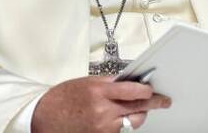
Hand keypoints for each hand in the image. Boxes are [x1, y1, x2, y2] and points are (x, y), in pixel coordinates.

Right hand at [31, 75, 170, 132]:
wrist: (44, 117)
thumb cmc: (62, 99)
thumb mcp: (87, 82)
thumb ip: (109, 82)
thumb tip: (128, 80)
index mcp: (99, 91)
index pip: (133, 90)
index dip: (147, 90)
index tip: (153, 89)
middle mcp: (103, 110)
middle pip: (138, 108)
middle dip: (153, 104)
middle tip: (163, 101)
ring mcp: (103, 126)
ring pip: (133, 121)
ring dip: (138, 114)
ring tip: (139, 108)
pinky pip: (120, 130)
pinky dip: (123, 123)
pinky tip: (117, 117)